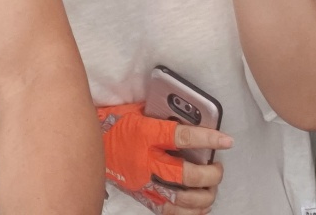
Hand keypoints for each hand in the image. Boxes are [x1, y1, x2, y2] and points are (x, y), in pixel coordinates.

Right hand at [97, 103, 230, 213]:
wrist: (89, 145)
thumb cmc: (114, 124)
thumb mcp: (137, 110)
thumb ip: (162, 113)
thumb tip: (190, 113)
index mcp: (145, 135)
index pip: (182, 138)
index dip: (207, 140)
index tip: (226, 141)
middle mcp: (146, 162)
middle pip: (186, 175)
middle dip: (209, 175)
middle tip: (217, 167)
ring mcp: (144, 184)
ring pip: (181, 199)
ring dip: (203, 196)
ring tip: (211, 187)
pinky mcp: (142, 196)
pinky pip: (170, 211)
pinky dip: (189, 212)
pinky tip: (200, 205)